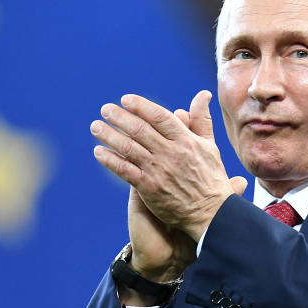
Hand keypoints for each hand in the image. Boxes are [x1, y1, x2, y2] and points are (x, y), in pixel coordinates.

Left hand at [91, 90, 247, 255]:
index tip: (126, 99)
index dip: (141, 106)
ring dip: (109, 135)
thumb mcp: (210, 146)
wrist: (211, 213)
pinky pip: (125, 170)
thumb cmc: (211, 179)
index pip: (160, 117)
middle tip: (105, 109)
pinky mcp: (149, 188)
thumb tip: (203, 94)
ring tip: (96, 126)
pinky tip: (98, 152)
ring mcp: (159, 170)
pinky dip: (110, 159)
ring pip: (128, 147)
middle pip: (140, 130)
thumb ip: (202, 120)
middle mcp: (171, 153)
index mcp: (187, 141)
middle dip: (119, 117)